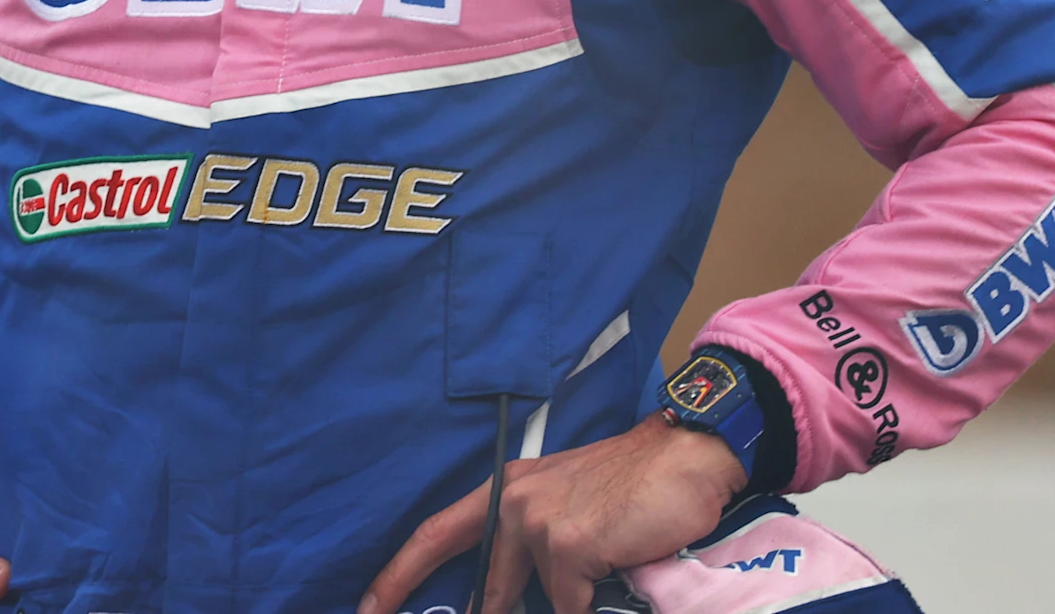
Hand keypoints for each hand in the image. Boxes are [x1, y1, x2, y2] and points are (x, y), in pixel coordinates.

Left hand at [358, 413, 743, 613]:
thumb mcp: (570, 503)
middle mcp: (512, 502)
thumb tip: (514, 594)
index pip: (437, 534)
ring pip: (538, 596)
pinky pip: (570, 603)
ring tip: (598, 565)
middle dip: (481, 612)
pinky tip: (617, 574)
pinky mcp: (567, 546)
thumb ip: (535, 542)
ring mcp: (536, 524)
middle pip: (484, 581)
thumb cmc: (635, 485)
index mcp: (506, 489)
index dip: (398, 574)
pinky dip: (591, 603)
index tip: (369, 605)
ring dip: (566, 598)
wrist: (686, 456)